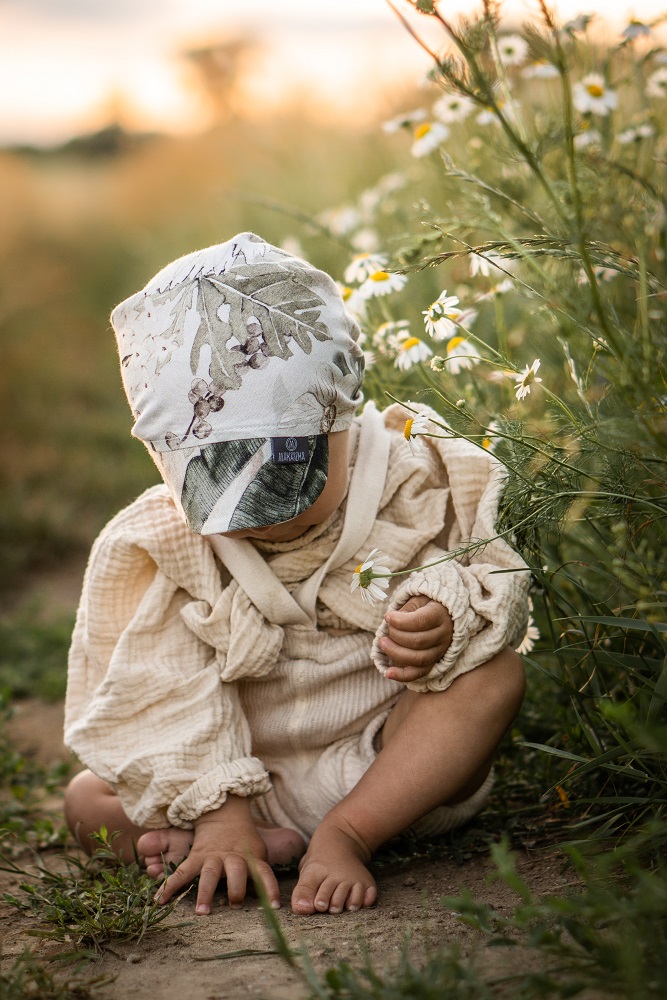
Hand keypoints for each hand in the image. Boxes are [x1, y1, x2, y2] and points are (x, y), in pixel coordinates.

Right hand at [155, 796, 279, 914]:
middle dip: (236, 888)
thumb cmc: (244, 842)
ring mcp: (212, 857)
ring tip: (202, 912)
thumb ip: (261, 870)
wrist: (223, 816)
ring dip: (205, 892)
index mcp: (250, 857)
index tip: (276, 906)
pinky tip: (159, 901)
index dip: (271, 888)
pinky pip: (182, 873)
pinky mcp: (195, 858)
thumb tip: (272, 901)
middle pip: (236, 871)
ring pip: (209, 874)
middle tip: (235, 905)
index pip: (264, 873)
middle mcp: (232, 857)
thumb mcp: (258, 851)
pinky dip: (170, 886)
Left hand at [378, 595, 452, 683]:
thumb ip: (406, 609)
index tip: (388, 617)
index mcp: (440, 614)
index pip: (421, 621)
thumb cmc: (426, 604)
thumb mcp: (418, 598)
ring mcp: (440, 650)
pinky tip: (388, 673)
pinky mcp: (434, 662)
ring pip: (419, 658)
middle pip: (419, 641)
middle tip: (385, 630)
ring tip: (382, 644)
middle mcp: (444, 634)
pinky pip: (419, 673)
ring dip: (396, 653)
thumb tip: (392, 622)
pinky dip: (403, 675)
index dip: (401, 621)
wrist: (444, 614)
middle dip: (396, 636)